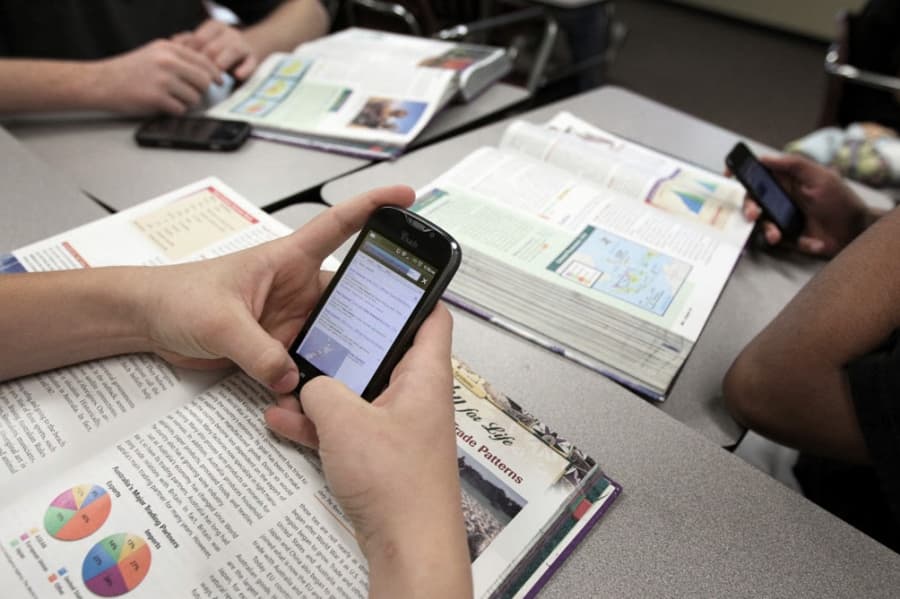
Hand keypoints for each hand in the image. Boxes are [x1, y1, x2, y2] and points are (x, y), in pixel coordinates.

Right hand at [91, 40, 221, 113]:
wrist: (101, 82)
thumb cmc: (128, 71)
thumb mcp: (153, 54)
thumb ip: (177, 58)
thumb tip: (206, 70)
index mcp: (168, 49)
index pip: (204, 61)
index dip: (214, 74)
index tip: (219, 81)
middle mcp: (167, 61)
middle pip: (203, 80)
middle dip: (201, 90)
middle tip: (191, 94)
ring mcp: (163, 79)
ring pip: (194, 97)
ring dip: (186, 102)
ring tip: (171, 99)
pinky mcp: (157, 97)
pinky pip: (180, 109)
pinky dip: (174, 111)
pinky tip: (163, 106)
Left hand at [140, 186, 414, 392]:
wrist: (147, 322)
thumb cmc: (177, 296)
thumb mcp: (220, 320)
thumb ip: (257, 350)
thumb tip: (292, 378)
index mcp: (287, 259)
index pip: (338, 225)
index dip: (373, 207)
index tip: (406, 197)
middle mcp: (296, 288)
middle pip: (349, 294)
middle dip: (375, 308)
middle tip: (402, 329)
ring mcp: (290, 319)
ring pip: (333, 334)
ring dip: (344, 351)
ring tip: (366, 371)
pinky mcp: (277, 347)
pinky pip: (308, 362)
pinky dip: (315, 378)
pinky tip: (325, 396)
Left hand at [173, 19, 258, 80]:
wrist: (246, 52)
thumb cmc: (218, 51)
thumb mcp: (203, 43)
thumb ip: (188, 43)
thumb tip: (171, 44)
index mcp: (213, 27)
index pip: (198, 39)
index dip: (189, 55)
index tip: (183, 70)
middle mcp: (229, 33)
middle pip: (213, 46)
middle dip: (205, 64)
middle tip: (196, 79)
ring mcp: (242, 45)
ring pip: (232, 51)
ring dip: (222, 64)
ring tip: (215, 79)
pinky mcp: (254, 58)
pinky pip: (250, 62)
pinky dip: (245, 69)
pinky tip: (238, 75)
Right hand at [265, 305, 472, 596]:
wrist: (407, 545)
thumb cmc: (399, 483)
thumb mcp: (345, 421)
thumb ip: (320, 391)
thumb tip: (308, 385)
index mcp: (425, 375)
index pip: (431, 317)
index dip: (411, 293)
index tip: (382, 277)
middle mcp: (415, 395)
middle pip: (382, 352)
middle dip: (344, 344)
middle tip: (314, 327)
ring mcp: (397, 425)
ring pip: (357, 391)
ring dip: (321, 388)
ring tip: (286, 379)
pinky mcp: (379, 454)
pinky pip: (346, 426)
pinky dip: (318, 423)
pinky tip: (282, 421)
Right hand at [739, 154, 876, 256]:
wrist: (856, 232)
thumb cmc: (841, 201)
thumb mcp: (820, 177)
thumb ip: (794, 165)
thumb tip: (764, 158)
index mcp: (787, 181)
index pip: (759, 174)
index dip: (742, 173)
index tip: (729, 175)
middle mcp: (781, 198)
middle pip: (753, 200)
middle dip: (749, 207)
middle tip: (754, 214)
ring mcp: (783, 218)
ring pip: (761, 223)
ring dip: (766, 229)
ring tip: (776, 236)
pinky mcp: (787, 237)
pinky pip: (777, 240)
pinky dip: (792, 242)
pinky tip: (809, 241)